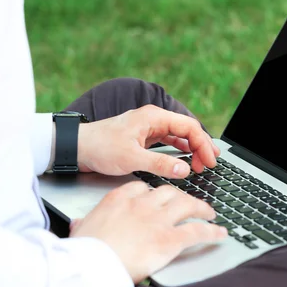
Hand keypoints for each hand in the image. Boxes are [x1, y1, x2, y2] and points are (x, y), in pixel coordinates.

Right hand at [70, 182, 226, 282]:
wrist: (90, 265)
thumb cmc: (84, 250)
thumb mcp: (80, 229)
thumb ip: (85, 222)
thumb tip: (80, 223)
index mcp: (120, 198)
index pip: (143, 188)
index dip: (154, 193)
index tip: (158, 197)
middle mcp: (143, 204)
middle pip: (169, 192)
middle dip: (182, 196)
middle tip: (188, 203)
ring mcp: (158, 220)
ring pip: (189, 205)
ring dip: (202, 207)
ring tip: (209, 212)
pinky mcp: (170, 239)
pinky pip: (198, 231)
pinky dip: (212, 232)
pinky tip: (220, 233)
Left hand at [76, 105, 220, 177]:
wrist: (76, 147)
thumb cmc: (100, 148)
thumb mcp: (131, 158)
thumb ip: (160, 164)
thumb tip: (185, 169)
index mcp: (153, 117)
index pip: (189, 127)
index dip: (203, 144)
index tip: (210, 160)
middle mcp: (153, 119)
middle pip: (187, 130)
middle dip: (201, 146)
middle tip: (210, 164)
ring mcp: (149, 128)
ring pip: (179, 135)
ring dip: (192, 149)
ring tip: (202, 163)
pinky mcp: (143, 137)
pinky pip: (169, 141)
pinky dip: (180, 150)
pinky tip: (186, 159)